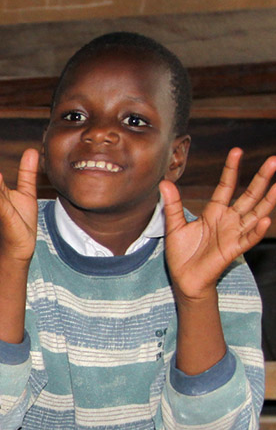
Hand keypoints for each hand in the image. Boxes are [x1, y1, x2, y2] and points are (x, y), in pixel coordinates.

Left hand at [161, 148, 275, 302]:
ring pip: (256, 214)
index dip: (231, 169)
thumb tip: (164, 182)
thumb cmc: (182, 253)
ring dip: (268, 200)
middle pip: (249, 196)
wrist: (184, 278)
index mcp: (214, 212)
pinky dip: (257, 230)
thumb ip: (172, 204)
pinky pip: (248, 238)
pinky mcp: (233, 250)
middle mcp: (228, 220)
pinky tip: (265, 220)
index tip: (237, 151)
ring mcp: (233, 234)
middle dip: (261, 179)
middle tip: (273, 160)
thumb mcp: (174, 225)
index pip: (226, 186)